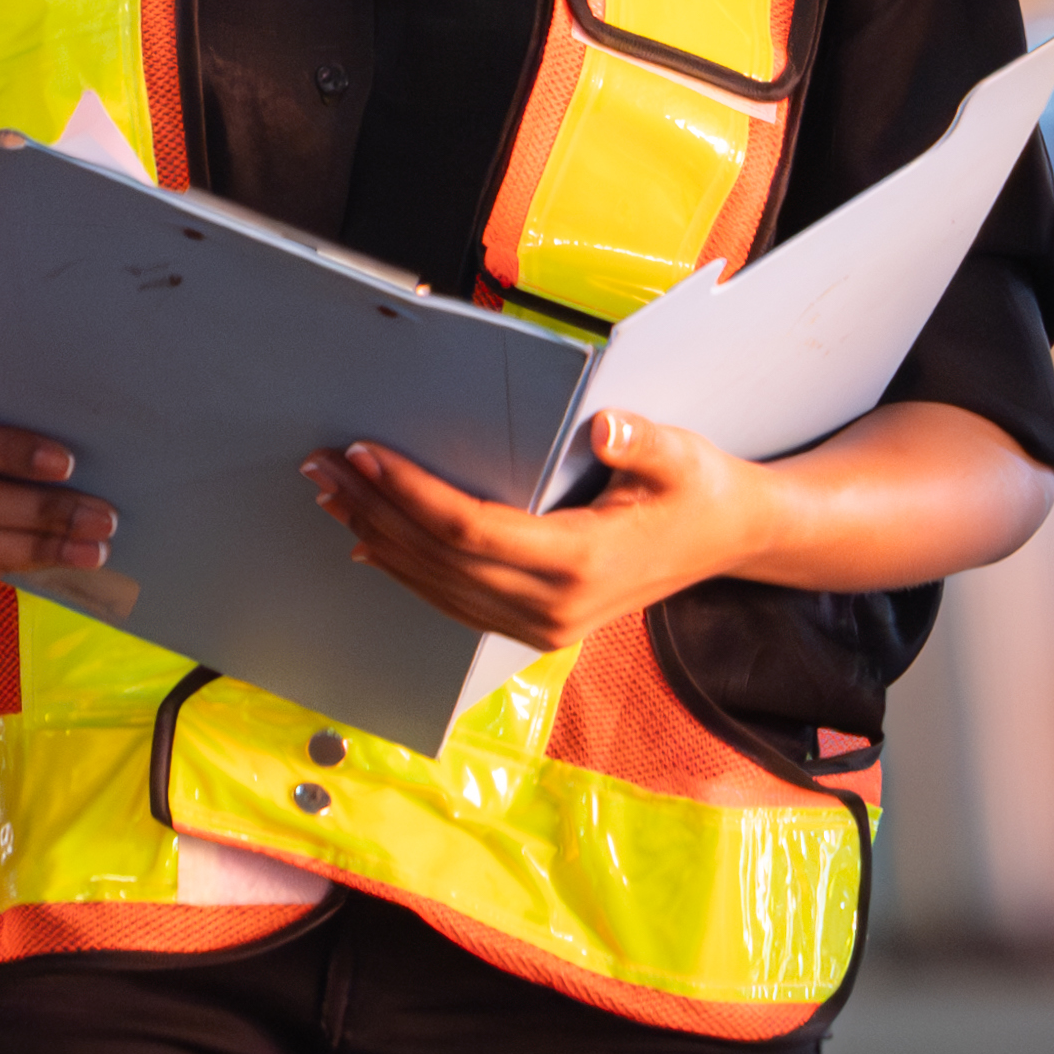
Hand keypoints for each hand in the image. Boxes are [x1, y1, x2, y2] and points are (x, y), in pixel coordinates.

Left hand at [304, 411, 765, 652]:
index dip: (410, 494)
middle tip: (323, 467)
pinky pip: (453, 602)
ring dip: (376, 541)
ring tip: (330, 496)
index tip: (366, 455)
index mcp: (580, 563)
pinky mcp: (535, 626)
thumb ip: (643, 443)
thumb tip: (608, 427)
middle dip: (372, 511)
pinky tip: (368, 544)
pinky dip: (405, 571)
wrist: (730, 542)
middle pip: (438, 561)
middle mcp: (552, 607)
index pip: (470, 530)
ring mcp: (541, 626)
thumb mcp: (683, 456)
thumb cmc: (699, 491)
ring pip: (436, 587)